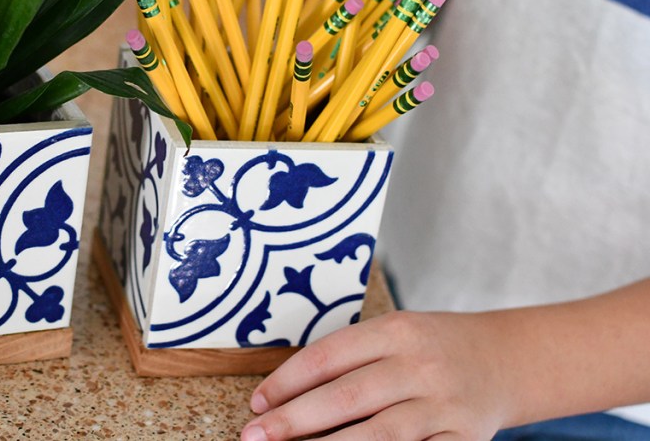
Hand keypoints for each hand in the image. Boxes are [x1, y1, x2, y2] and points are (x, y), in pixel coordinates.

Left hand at [241, 311, 512, 440]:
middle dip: (294, 420)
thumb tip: (286, 395)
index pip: (328, 356)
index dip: (286, 381)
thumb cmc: (432, 347)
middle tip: (255, 436)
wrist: (506, 359)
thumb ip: (350, 358)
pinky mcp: (463, 439)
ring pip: (377, 435)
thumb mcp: (394, 333)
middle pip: (346, 397)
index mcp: (396, 331)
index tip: (256, 402)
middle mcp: (420, 365)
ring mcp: (443, 405)